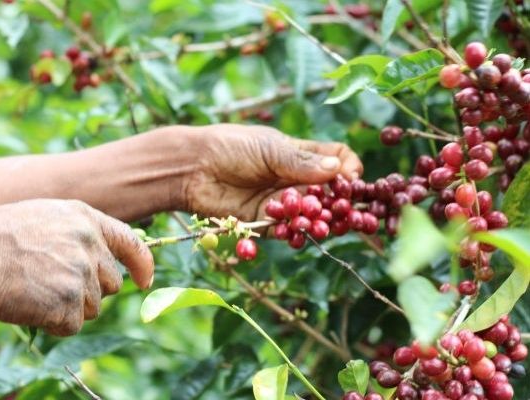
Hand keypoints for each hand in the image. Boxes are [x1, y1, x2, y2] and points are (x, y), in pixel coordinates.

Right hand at [0, 200, 152, 335]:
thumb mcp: (45, 218)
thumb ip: (78, 235)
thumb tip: (103, 263)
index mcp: (85, 219)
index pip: (131, 243)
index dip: (141, 264)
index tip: (144, 281)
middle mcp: (90, 245)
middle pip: (111, 283)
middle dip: (89, 291)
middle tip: (52, 284)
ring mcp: (81, 274)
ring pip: (92, 307)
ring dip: (68, 308)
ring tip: (33, 290)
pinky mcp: (68, 303)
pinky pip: (71, 326)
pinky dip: (52, 324)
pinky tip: (28, 305)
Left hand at [182, 124, 362, 220]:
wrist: (193, 168)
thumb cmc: (230, 147)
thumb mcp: (270, 149)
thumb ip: (303, 163)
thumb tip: (340, 170)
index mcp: (298, 154)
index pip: (336, 160)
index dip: (347, 169)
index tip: (349, 179)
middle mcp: (293, 178)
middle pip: (328, 192)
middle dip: (338, 202)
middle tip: (342, 210)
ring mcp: (280, 201)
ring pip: (311, 214)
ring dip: (319, 220)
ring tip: (322, 222)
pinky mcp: (264, 220)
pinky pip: (287, 230)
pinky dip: (293, 232)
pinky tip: (296, 230)